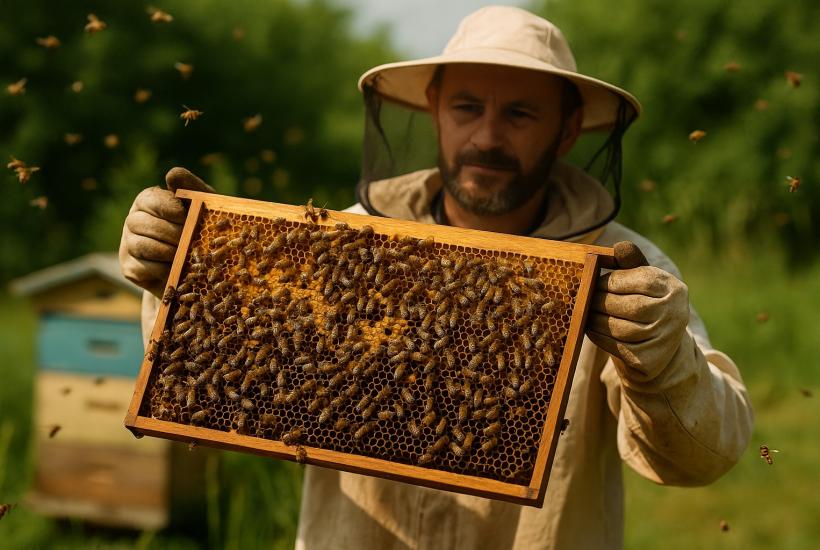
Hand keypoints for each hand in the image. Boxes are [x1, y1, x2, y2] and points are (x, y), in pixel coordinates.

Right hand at [119, 167, 213, 296]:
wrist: (202, 266)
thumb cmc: (203, 227)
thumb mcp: (204, 206)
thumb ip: (190, 187)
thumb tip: (171, 175)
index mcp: (148, 201)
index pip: (149, 199)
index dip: (167, 208)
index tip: (184, 216)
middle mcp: (133, 220)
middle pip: (141, 223)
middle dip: (171, 233)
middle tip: (191, 240)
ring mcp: (128, 245)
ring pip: (141, 246)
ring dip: (168, 252)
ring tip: (187, 254)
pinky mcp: (130, 269)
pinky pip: (143, 268)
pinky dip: (164, 270)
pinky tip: (178, 270)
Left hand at [586, 242, 689, 383]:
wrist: (659, 347)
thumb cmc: (645, 302)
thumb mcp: (643, 281)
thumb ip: (631, 263)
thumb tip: (619, 246)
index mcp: (674, 289)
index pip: (637, 280)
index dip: (610, 281)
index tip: (595, 282)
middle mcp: (675, 315)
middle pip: (626, 305)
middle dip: (599, 301)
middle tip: (584, 298)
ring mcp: (664, 340)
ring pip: (618, 327)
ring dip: (594, 319)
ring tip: (585, 313)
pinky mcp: (649, 360)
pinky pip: (615, 346)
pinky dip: (597, 336)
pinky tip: (590, 328)